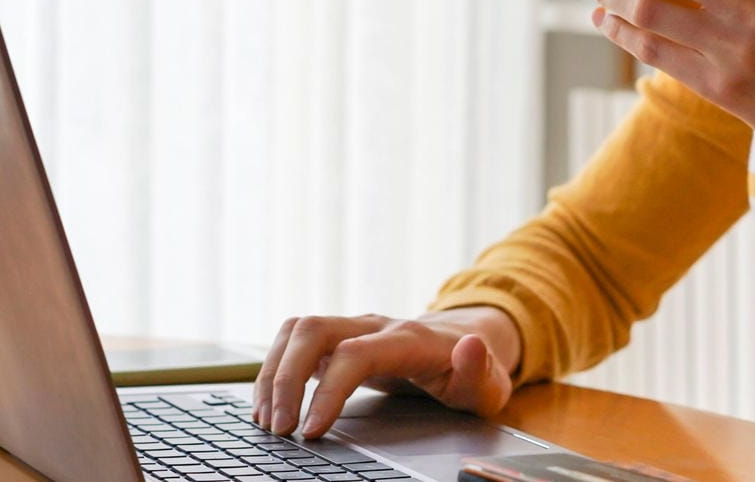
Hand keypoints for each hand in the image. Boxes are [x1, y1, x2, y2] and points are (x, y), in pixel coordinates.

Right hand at [251, 307, 517, 439]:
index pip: (355, 354)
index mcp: (408, 339)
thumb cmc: (473, 372)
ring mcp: (352, 328)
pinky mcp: (337, 338)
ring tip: (266, 420)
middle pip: (314, 330)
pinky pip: (294, 341)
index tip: (311, 430)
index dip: (328, 390)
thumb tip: (471, 346)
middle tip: (278, 428)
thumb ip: (480, 370)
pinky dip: (275, 369)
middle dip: (285, 378)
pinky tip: (269, 404)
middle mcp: (373, 325)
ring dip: (273, 372)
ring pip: (297, 331)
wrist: (465, 340)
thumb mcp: (488, 382)